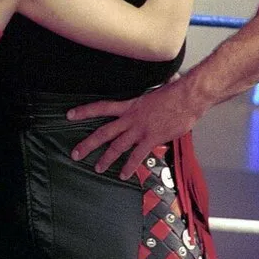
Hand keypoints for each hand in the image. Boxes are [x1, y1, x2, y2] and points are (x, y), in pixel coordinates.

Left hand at [67, 76, 202, 178]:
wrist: (188, 97)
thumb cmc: (176, 92)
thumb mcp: (156, 90)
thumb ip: (151, 93)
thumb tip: (162, 82)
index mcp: (129, 105)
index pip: (101, 107)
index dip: (84, 111)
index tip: (69, 115)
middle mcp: (130, 118)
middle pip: (103, 132)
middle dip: (88, 144)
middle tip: (75, 154)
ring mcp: (140, 130)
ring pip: (117, 147)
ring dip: (106, 159)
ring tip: (97, 168)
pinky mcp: (151, 139)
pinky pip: (137, 156)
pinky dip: (129, 167)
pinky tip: (123, 175)